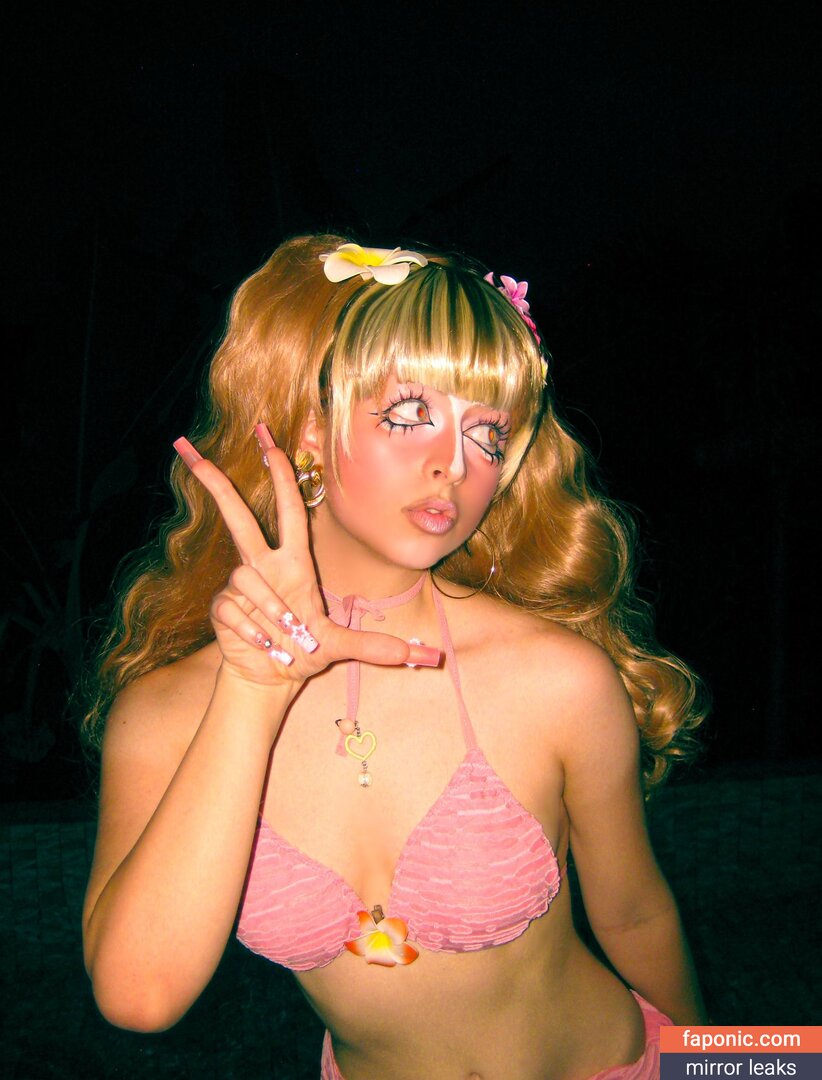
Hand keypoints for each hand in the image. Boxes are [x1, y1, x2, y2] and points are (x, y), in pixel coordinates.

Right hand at [174, 428, 438, 687]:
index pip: (289, 510)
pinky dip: (254, 631)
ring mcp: (240, 585)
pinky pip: (235, 608)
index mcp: (293, 563)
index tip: (271, 444)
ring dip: (271, 613)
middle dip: (216, 483)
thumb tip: (425, 656)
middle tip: (190, 449)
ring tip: (285, 639)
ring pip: (248, 580)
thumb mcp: (341, 648)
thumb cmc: (304, 652)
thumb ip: (378, 648)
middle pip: (237, 515)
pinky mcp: (222, 606)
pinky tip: (264, 645)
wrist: (269, 679)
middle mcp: (263, 565)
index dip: (281, 477)